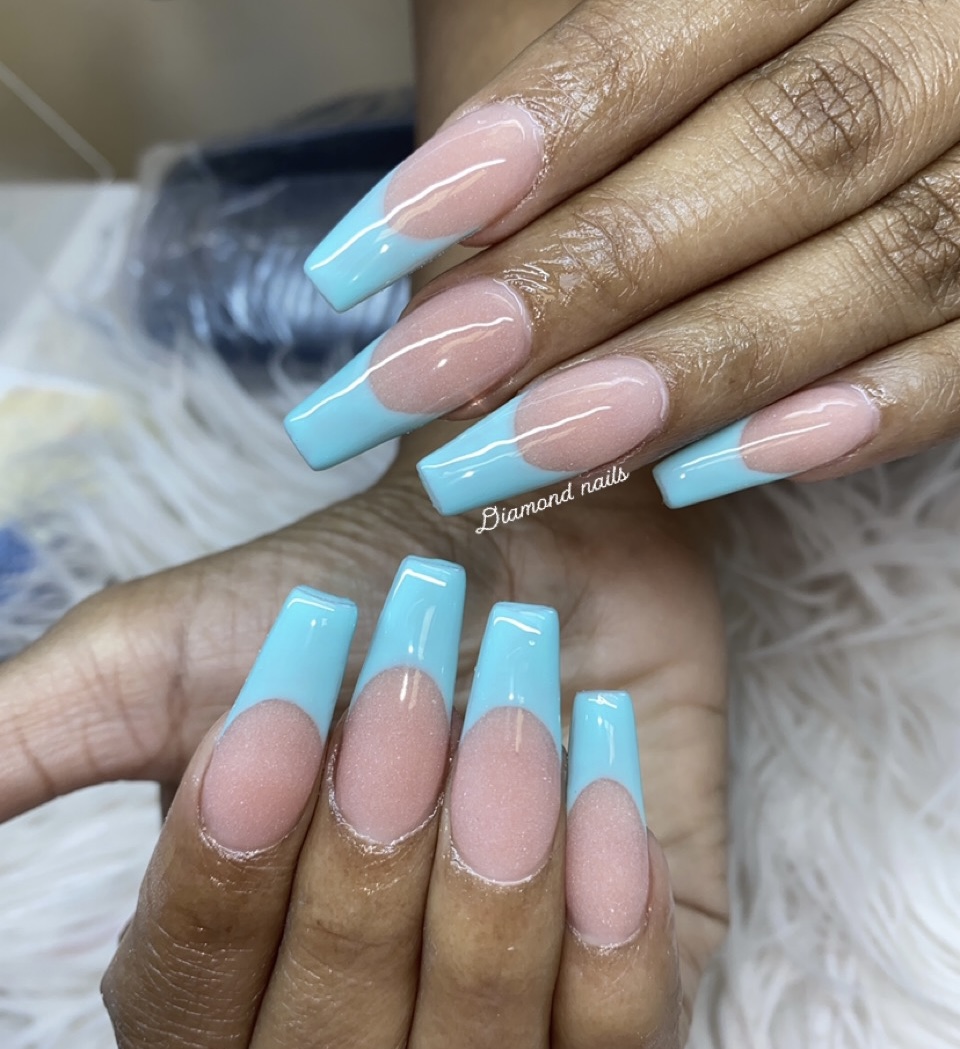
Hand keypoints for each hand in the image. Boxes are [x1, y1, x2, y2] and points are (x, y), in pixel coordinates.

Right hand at [0, 454, 726, 1048]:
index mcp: (226, 978)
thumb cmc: (348, 598)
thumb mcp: (157, 656)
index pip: (181, 1033)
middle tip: (410, 708)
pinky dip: (613, 954)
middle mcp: (355, 1046)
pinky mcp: (626, 1023)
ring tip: (515, 733)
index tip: (281, 717)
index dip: (223, 893)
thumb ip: (20, 748)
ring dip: (487, 913)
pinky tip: (599, 805)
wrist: (533, 546)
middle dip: (363, 894)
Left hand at [281, 0, 959, 512]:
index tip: (376, 250)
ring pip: (894, 260)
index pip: (681, 28)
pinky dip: (862, 419)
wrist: (888, 50)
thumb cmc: (712, 42)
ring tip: (531, 452)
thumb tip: (434, 239)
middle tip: (418, 385)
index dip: (540, 137)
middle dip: (596, 278)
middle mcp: (953, 22)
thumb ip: (542, 63)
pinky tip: (709, 473)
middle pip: (795, 148)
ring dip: (702, 371)